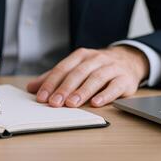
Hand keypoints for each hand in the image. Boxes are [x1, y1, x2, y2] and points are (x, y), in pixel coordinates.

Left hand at [27, 46, 148, 107]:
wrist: (129, 61)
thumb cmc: (97, 67)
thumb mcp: (76, 68)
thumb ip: (55, 78)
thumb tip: (31, 88)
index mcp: (81, 56)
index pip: (63, 68)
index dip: (51, 83)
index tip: (41, 97)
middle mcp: (96, 59)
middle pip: (78, 73)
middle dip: (64, 89)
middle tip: (54, 103)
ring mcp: (111, 68)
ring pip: (95, 79)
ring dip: (82, 92)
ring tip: (71, 104)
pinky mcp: (125, 79)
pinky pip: (115, 87)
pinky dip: (105, 95)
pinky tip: (96, 103)